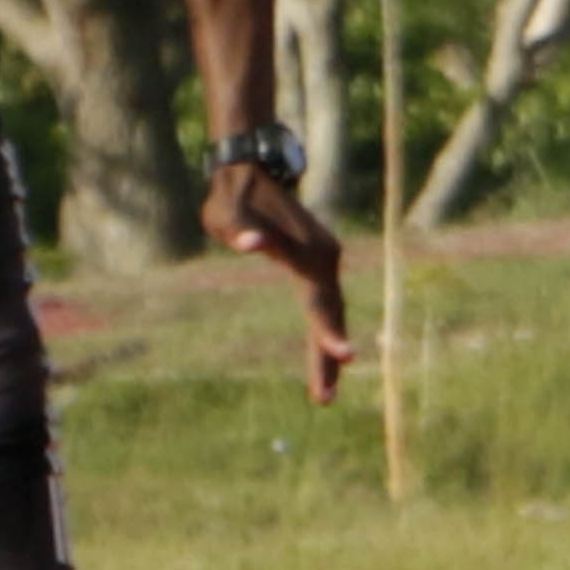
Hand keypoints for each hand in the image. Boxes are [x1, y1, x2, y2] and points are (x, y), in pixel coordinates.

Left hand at [214, 163, 353, 401]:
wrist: (249, 170)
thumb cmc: (232, 197)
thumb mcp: (226, 214)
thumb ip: (238, 230)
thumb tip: (251, 244)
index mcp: (306, 252)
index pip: (319, 300)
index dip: (327, 331)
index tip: (344, 356)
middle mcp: (324, 256)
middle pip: (330, 313)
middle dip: (327, 356)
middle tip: (323, 399)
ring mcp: (324, 258)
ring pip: (331, 311)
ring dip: (327, 349)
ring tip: (323, 392)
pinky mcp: (318, 261)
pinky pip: (325, 303)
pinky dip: (324, 330)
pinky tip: (321, 352)